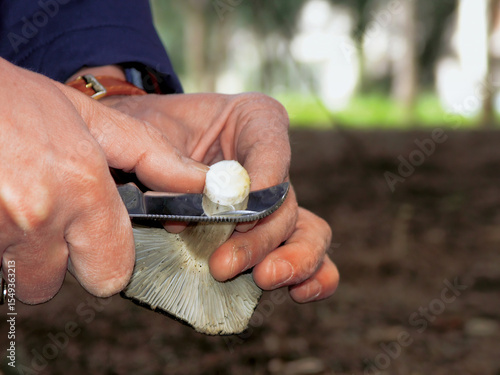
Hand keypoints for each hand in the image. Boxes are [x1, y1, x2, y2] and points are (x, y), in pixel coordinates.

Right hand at [0, 60, 206, 303]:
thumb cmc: (16, 100)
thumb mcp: (90, 118)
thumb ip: (150, 155)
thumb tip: (199, 181)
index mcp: (82, 188)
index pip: (111, 275)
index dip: (106, 264)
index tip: (97, 245)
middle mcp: (37, 218)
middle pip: (51, 285)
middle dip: (53, 262)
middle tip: (47, 219)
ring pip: (15, 276)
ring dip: (17, 252)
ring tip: (16, 203)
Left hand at [102, 92, 338, 302]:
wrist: (133, 142)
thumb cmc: (146, 127)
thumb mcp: (147, 129)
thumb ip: (168, 166)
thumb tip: (188, 220)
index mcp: (254, 120)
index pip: (272, 150)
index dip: (263, 185)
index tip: (237, 215)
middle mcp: (271, 162)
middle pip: (285, 203)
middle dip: (260, 239)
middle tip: (223, 265)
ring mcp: (272, 202)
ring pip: (307, 232)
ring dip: (289, 261)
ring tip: (262, 279)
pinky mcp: (266, 233)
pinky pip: (302, 254)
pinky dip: (310, 276)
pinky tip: (298, 293)